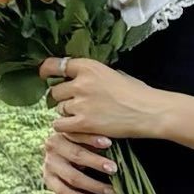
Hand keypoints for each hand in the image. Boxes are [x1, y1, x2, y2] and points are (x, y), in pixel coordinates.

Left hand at [40, 54, 168, 140]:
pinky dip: (66, 127)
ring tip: (82, 117)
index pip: (57, 65)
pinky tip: (76, 127)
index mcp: (89, 67)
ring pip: (59, 109)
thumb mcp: (114, 74)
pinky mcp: (83, 123)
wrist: (149, 111)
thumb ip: (93, 76)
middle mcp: (81, 83)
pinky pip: (60, 125)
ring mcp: (81, 103)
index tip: (44, 74)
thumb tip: (80, 80)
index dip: (46, 70)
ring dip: (67, 114)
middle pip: (55, 91)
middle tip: (73, 104)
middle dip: (62, 98)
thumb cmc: (137, 93)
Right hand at [42, 118, 118, 193]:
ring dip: (93, 185)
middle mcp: (53, 145)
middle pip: (77, 155)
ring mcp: (49, 163)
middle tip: (114, 169)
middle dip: (97, 163)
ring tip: (110, 190)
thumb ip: (95, 140)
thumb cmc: (82, 144)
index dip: (93, 139)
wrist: (61, 156)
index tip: (109, 143)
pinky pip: (62, 190)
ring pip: (72, 176)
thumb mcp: (86, 138)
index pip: (79, 134)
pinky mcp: (48, 179)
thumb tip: (117, 141)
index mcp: (64, 131)